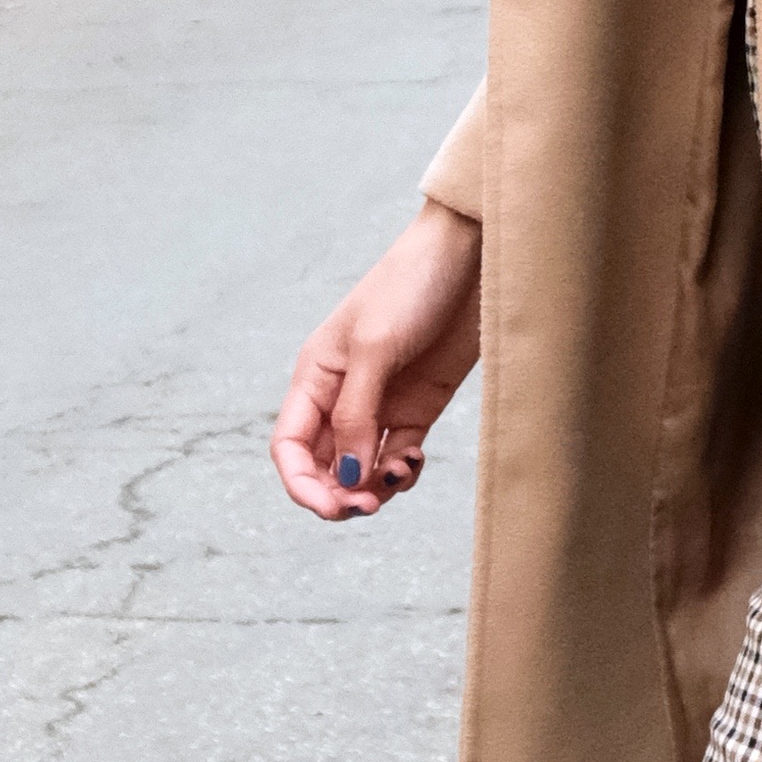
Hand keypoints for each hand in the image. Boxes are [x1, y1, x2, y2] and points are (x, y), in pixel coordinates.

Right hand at [273, 200, 482, 519]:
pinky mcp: (419, 407)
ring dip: (374, 487)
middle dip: (340, 493)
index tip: (332, 507)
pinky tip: (413, 461)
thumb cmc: (411, 285)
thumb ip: (356, 414)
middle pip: (324, 466)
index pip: (290, 447)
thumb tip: (348, 475)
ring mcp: (382, 404)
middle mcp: (341, 396)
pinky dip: (403, 472)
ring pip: (362, 469)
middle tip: (368, 504)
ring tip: (399, 474)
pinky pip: (399, 458)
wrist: (471, 254)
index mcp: (314, 376)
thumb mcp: (374, 348)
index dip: (302, 484)